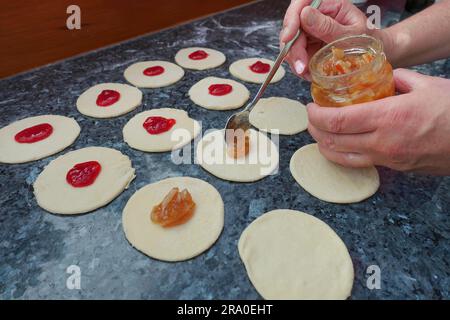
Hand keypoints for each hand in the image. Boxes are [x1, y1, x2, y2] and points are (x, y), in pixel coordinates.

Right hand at [280, 0, 369, 79]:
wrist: (373, 54)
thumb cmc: (368, 40)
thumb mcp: (352, 34)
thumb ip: (328, 26)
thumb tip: (304, 14)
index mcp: (329, 4)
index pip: (301, 3)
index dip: (291, 19)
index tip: (288, 38)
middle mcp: (317, 15)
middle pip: (292, 26)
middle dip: (292, 48)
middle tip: (301, 67)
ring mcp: (310, 30)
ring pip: (290, 42)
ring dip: (295, 59)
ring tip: (307, 73)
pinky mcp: (308, 44)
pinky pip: (296, 54)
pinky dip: (300, 65)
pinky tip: (309, 73)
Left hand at [307, 69, 449, 174]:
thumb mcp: (427, 85)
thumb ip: (398, 79)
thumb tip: (383, 77)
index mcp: (388, 117)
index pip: (336, 122)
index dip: (316, 116)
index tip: (310, 108)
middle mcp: (382, 143)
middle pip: (333, 142)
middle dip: (315, 131)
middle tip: (311, 120)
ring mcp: (388, 160)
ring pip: (343, 159)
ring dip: (325, 147)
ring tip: (320, 134)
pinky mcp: (395, 169)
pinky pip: (360, 164)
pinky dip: (344, 155)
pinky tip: (343, 146)